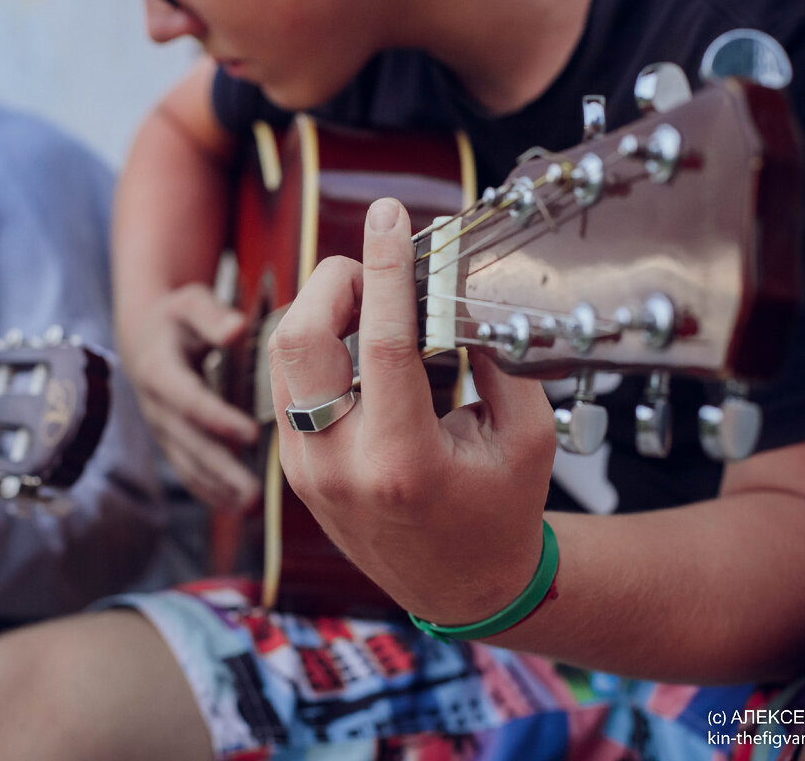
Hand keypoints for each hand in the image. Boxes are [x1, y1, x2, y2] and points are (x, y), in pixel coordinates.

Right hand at [123, 283, 261, 509]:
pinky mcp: (171, 442)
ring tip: (250, 507)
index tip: (250, 434)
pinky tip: (235, 507)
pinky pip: (187, 471)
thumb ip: (211, 315)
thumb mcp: (190, 302)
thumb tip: (237, 329)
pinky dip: (209, 491)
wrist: (145, 337)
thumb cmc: (178, 316)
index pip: (189, 400)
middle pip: (189, 443)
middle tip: (254, 493)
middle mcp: (156, 406)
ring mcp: (162, 429)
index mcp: (159, 370)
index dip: (217, 419)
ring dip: (218, 488)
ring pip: (188, 464)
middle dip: (221, 469)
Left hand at [268, 198, 556, 625]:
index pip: (379, 341)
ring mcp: (305, 470)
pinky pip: (286, 386)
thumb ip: (494, 358)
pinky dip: (317, 347)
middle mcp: (337, 466)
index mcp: (401, 461)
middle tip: (375, 266)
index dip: (385, 266)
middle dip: (333, 280)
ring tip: (369, 301)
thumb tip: (456, 288)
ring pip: (280, 356)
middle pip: (299, 338)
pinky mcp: (294, 469)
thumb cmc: (499, 513)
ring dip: (320, 309)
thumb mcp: (523, 436)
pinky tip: (358, 341)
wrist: (459, 589)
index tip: (389, 215)